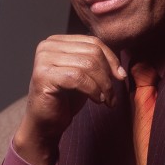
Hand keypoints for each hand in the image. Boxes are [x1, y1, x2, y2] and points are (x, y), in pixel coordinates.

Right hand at [15, 35, 126, 164]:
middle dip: (107, 74)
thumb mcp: (85, 76)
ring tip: (106, 99)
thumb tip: (120, 63)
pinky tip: (97, 100)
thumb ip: (97, 62)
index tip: (121, 76)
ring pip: (87, 65)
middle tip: (112, 94)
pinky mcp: (43, 76)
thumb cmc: (65, 100)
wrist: (45, 123)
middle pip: (92, 52)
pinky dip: (93, 90)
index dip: (111, 59)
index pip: (93, 42)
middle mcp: (47, 46)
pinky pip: (78, 78)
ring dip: (103, 85)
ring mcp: (43, 60)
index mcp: (57, 41)